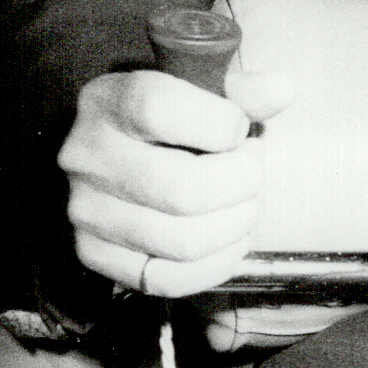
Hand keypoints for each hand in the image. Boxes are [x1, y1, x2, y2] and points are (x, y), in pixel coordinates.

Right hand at [59, 63, 292, 297]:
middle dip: (242, 184)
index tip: (238, 129)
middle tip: (253, 172)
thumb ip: (240, 92)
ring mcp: (86, 210)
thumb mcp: (198, 92)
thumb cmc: (169, 123)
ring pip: (182, 241)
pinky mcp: (95, 254)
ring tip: (244, 205)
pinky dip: (216, 265)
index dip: (221, 124)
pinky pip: (169, 279)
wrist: (117, 156)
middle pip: (182, 189)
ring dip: (236, 225)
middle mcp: (87, 156)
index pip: (159, 109)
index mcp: (108, 101)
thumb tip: (281, 88)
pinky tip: (230, 240)